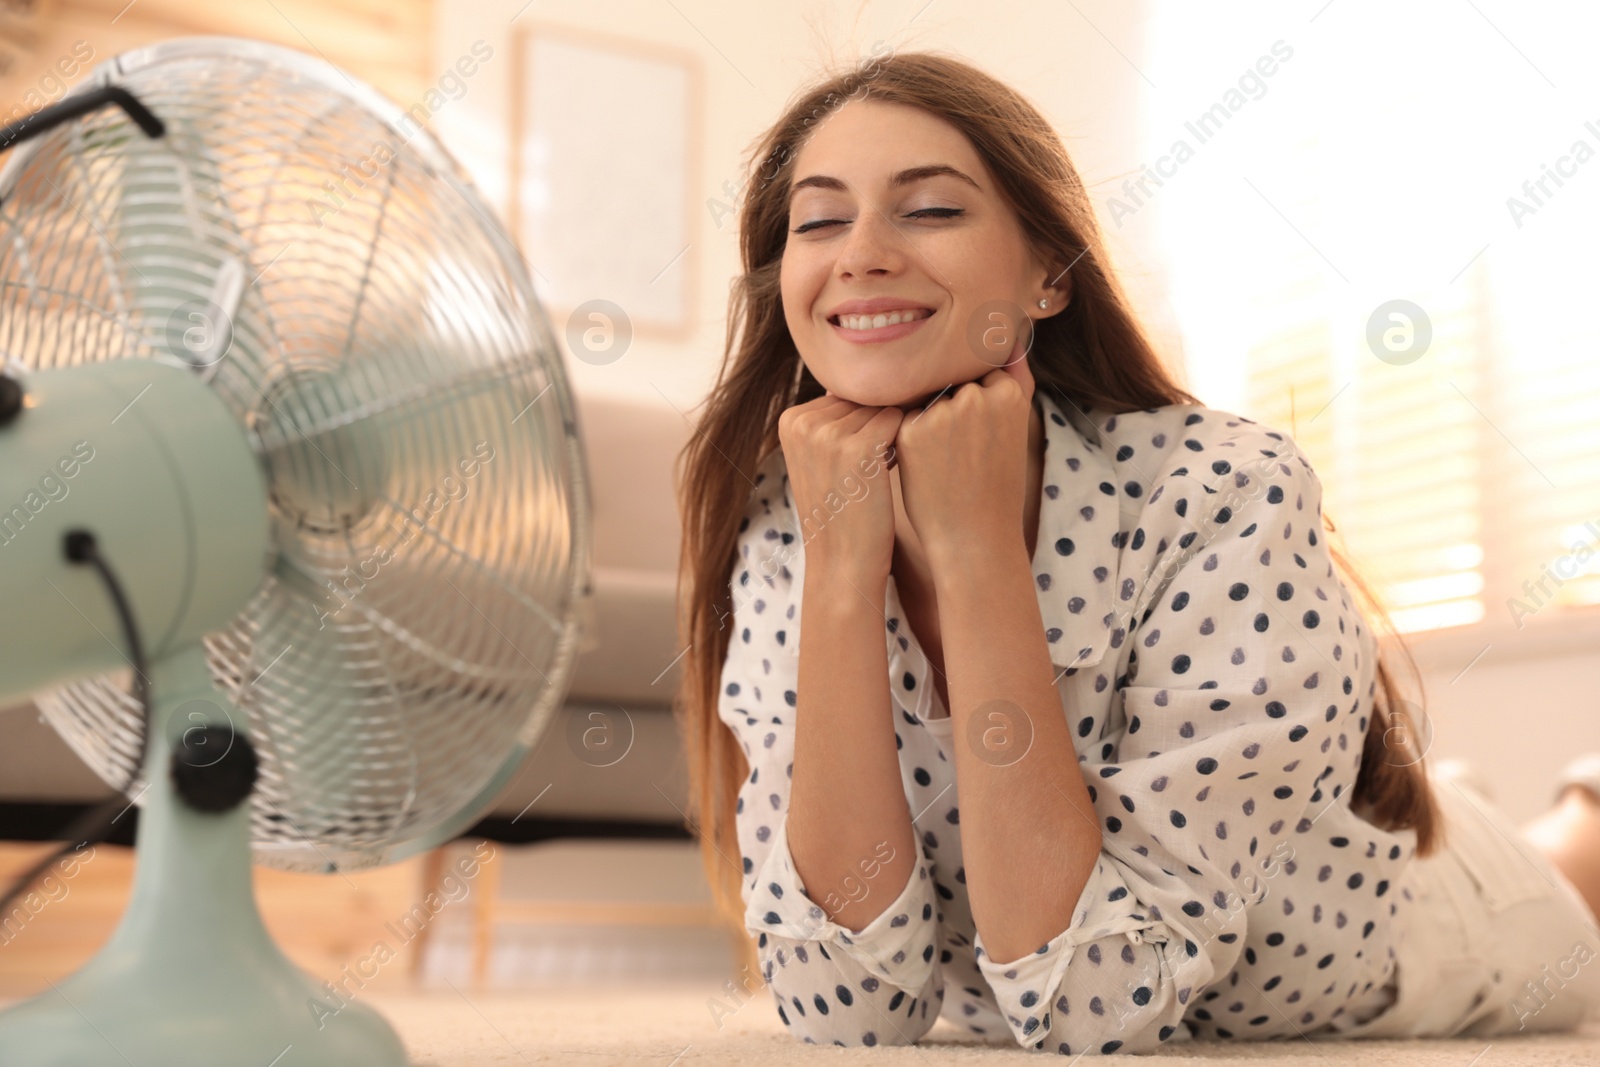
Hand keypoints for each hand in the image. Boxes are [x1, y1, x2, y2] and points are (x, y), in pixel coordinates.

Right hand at [777, 390, 903, 583]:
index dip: (858, 423)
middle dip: (875, 426)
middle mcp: (804, 422)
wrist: (842, 561)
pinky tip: (888, 468)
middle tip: (866, 469)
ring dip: (890, 435)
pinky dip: (903, 441)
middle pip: (864, 398)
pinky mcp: (858, 448)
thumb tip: (858, 379)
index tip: (850, 459)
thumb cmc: (839, 509)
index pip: (845, 394)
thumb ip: (831, 418)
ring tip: (874, 472)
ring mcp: (829, 434)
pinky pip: (898, 419)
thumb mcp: (818, 458)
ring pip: (883, 407)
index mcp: (790, 419)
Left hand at [892, 351, 1035, 572]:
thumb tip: (1012, 338)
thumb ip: (1015, 378)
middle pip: (948, 384)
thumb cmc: (995, 481)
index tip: (977, 439)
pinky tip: (925, 468)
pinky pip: (903, 418)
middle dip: (949, 413)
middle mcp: (977, 396)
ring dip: (926, 422)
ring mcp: (943, 412)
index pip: (977, 374)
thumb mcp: (1016, 425)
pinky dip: (908, 439)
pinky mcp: (912, 430)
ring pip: (924, 399)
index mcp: (1008, 392)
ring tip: (947, 464)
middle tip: (962, 457)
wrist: (974, 536)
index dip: (973, 406)